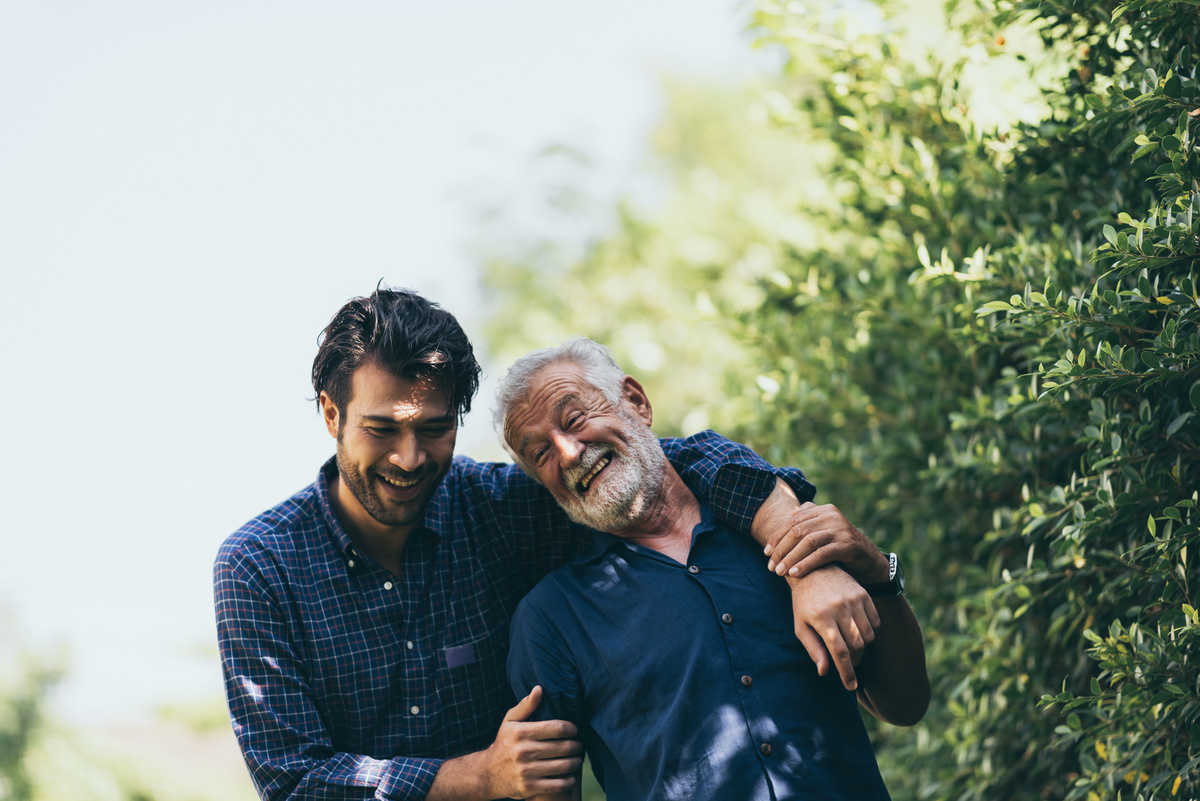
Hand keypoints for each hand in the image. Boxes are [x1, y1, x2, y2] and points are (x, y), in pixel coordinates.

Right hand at [479, 686, 582, 798]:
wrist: (487, 773)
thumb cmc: (503, 743)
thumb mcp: (509, 721)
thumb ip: (526, 705)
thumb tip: (539, 688)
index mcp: (521, 732)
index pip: (557, 727)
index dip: (571, 728)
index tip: (574, 730)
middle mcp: (524, 751)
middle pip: (564, 747)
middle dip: (576, 746)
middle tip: (579, 746)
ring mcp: (527, 771)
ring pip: (564, 766)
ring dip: (575, 762)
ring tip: (576, 759)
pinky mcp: (529, 787)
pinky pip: (558, 785)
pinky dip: (568, 781)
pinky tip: (570, 776)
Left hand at [765, 502, 889, 581]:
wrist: (870, 560)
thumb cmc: (841, 547)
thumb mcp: (825, 531)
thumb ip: (810, 521)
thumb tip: (790, 514)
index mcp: (823, 510)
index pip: (793, 522)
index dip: (777, 537)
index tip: (766, 553)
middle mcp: (831, 515)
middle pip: (798, 531)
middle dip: (781, 550)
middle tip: (771, 567)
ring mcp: (840, 529)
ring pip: (807, 542)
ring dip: (790, 558)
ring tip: (780, 572)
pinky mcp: (847, 545)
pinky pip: (821, 554)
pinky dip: (806, 564)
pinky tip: (795, 574)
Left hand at [789, 565, 879, 690]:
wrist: (814, 570)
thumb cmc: (803, 603)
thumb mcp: (801, 626)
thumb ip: (813, 649)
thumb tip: (824, 671)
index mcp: (821, 617)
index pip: (839, 652)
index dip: (846, 672)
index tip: (850, 686)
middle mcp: (839, 607)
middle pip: (857, 646)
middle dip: (854, 661)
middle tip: (848, 664)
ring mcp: (853, 600)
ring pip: (868, 636)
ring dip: (862, 648)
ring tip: (850, 646)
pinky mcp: (863, 595)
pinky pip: (875, 623)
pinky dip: (870, 632)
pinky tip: (857, 631)